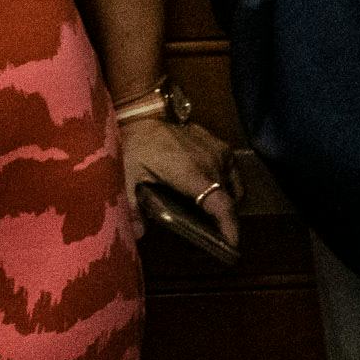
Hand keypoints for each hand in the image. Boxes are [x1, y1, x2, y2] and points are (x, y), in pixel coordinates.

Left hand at [116, 106, 240, 252]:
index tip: (232, 245)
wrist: (144, 113)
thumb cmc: (135, 146)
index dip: (229, 226)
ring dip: (223, 203)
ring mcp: (219, 152)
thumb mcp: (127, 175)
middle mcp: (212, 163)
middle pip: (227, 202)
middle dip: (222, 221)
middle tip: (206, 234)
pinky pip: (231, 173)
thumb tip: (137, 234)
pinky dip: (225, 186)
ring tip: (205, 213)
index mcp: (192, 173)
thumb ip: (131, 205)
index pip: (221, 204)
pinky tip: (207, 190)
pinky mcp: (221, 146)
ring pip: (232, 189)